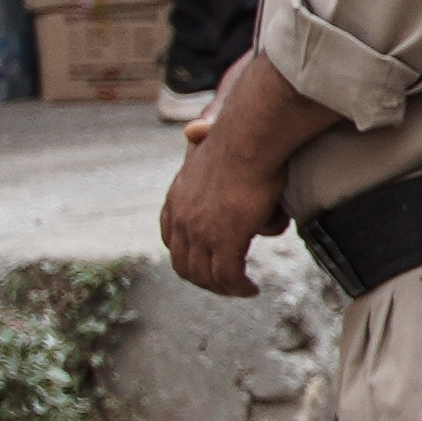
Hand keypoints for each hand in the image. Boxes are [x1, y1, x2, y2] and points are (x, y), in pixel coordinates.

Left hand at [152, 68, 304, 295]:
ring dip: (223, 288)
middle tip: (225, 284)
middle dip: (204, 280)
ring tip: (240, 289)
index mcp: (177, 198)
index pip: (171, 238)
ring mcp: (201, 232)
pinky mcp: (225, 240)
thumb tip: (195, 131)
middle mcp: (183, 218)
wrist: (248, 138)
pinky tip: (250, 288)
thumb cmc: (238, 137)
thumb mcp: (207, 144)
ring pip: (206, 276)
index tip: (202, 262)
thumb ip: (199, 144)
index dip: (185, 256)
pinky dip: (239, 287)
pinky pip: (230, 276)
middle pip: (184, 264)